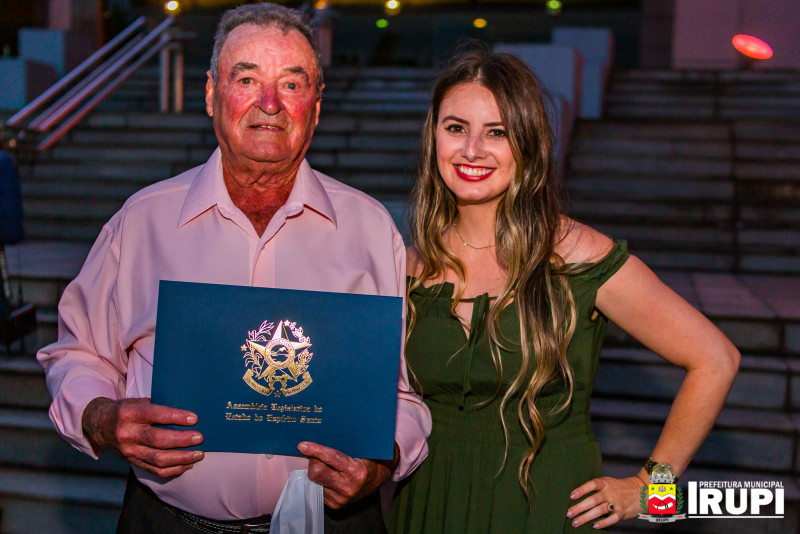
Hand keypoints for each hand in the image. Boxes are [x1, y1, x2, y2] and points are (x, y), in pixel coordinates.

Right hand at [82, 397, 203, 477]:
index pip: (155, 415)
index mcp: (129, 414)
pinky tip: (187, 464)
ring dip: (181, 458)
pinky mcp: (132, 462)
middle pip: (158, 440)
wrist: (100, 426)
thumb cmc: (125, 410)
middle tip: (199, 437)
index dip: (176, 417)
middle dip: (182, 440)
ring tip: (199, 454)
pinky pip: (155, 470)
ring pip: (158, 459)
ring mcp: (129, 451)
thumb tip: (185, 413)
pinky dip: (173, 469)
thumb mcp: (137, 402)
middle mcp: (127, 434)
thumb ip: (157, 406)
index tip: (194, 419)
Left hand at [298, 441, 397, 508]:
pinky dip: (321, 480)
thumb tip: (319, 436)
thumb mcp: (361, 449)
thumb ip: (342, 445)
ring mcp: (341, 499)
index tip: (302, 445)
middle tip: (317, 455)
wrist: (379, 477)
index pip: (330, 458)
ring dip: (317, 471)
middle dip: (314, 461)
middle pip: (316, 472)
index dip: (315, 450)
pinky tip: (329, 476)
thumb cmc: (370, 458)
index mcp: (357, 472)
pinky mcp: (335, 505)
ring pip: (315, 481)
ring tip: (327, 466)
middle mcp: (349, 488)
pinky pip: (318, 489)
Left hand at [567, 475, 645, 528]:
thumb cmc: (620, 487)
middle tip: (568, 513)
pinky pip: (611, 519)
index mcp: (605, 483)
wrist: (640, 491)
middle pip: (593, 500)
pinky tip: (594, 526)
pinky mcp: (622, 512)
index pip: (592, 485)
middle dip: (579, 507)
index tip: (571, 496)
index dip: (581, 490)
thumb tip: (577, 494)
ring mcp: (616, 503)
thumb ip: (595, 487)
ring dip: (586, 517)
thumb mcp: (608, 481)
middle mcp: (610, 492)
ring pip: (599, 510)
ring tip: (576, 522)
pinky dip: (603, 523)